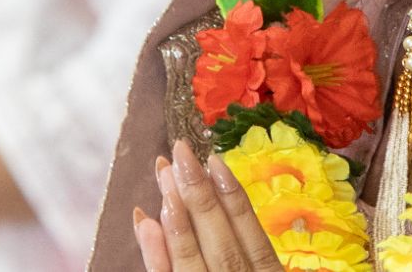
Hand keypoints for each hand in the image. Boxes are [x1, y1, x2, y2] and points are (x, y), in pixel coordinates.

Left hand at [132, 141, 281, 271]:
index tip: (215, 159)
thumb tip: (232, 191)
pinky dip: (153, 253)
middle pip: (222, 243)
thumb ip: (256, 247)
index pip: (255, 238)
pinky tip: (144, 221)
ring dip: (177, 217)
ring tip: (165, 175)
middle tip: (181, 152)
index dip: (235, 198)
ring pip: (192, 260)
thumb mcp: (267, 271)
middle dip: (200, 196)